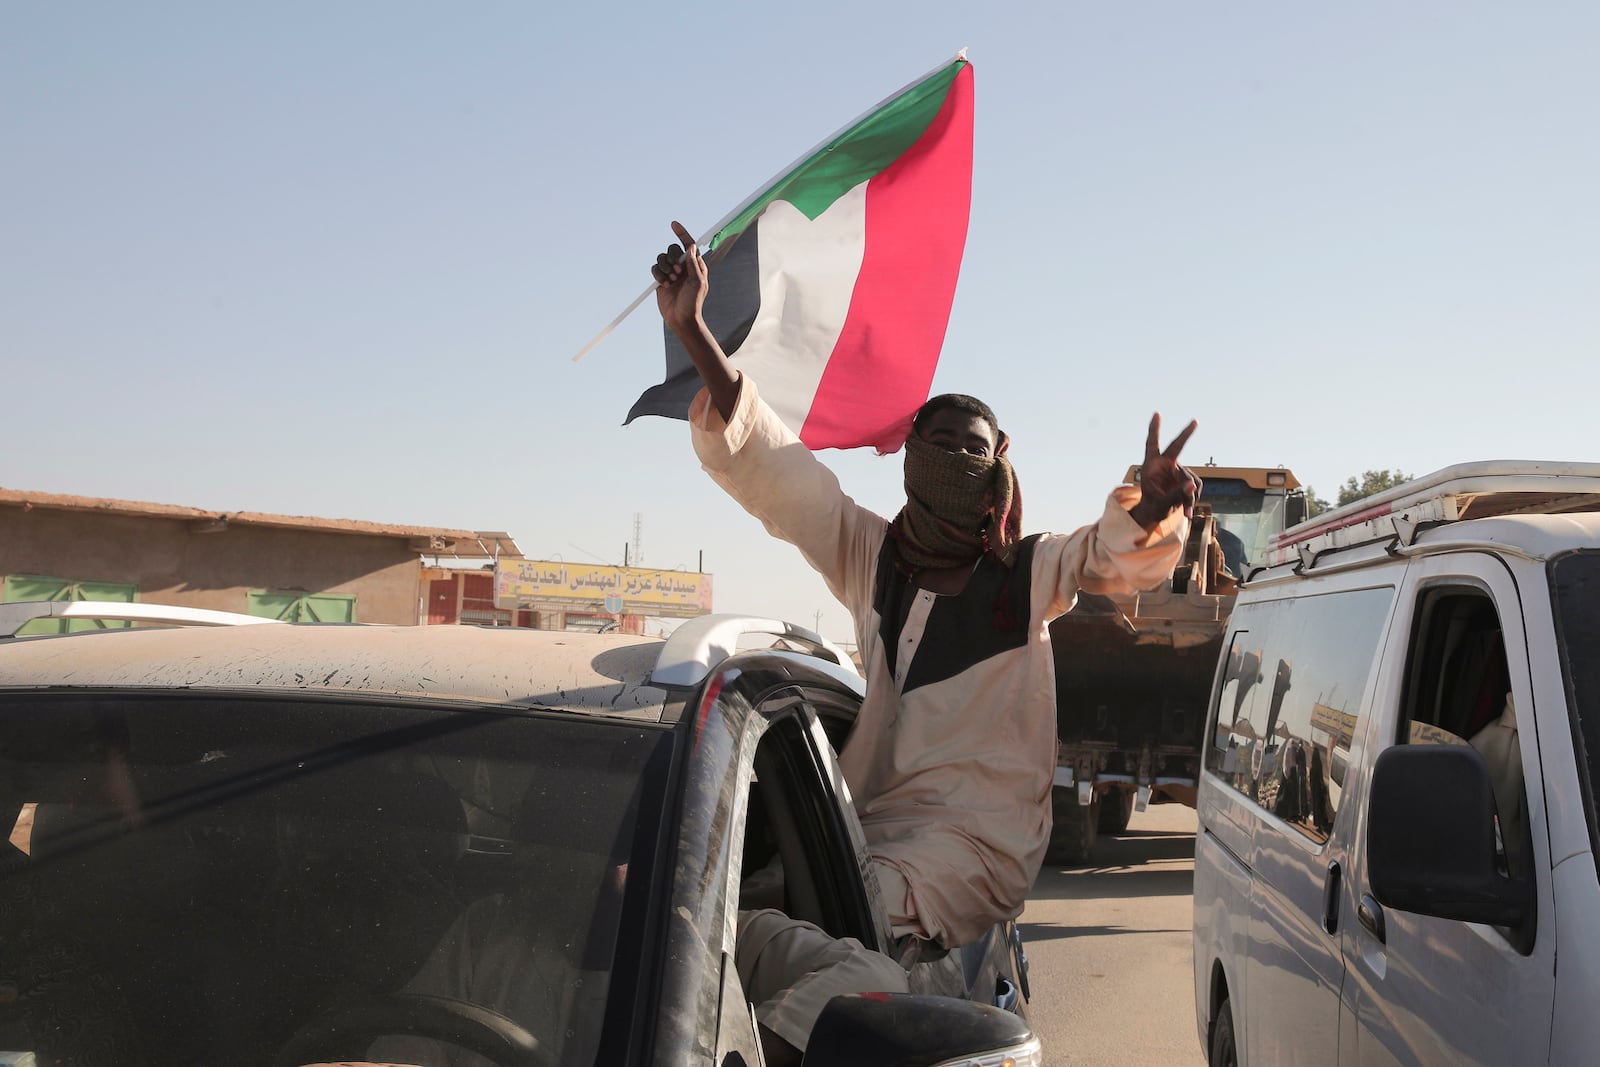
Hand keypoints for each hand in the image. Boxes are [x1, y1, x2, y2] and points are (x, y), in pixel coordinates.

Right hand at [651, 220, 707, 330]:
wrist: (681, 319)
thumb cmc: (693, 302)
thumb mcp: (697, 282)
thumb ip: (693, 264)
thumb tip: (691, 246)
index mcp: (695, 265)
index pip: (688, 244)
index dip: (682, 233)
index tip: (673, 224)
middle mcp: (683, 267)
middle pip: (672, 250)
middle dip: (673, 259)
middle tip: (678, 273)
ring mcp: (671, 273)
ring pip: (662, 258)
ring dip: (665, 268)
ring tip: (671, 281)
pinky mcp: (661, 279)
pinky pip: (655, 268)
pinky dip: (658, 275)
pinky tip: (664, 285)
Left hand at [1128, 413, 1198, 529]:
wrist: (1155, 514)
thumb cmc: (1152, 505)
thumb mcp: (1161, 503)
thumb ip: (1176, 494)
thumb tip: (1192, 486)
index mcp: (1152, 466)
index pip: (1152, 444)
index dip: (1154, 429)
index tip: (1157, 414)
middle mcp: (1165, 464)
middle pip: (1177, 447)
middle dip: (1186, 434)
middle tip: (1194, 421)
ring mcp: (1176, 471)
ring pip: (1190, 479)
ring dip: (1189, 496)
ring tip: (1186, 511)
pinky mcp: (1186, 479)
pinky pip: (1194, 487)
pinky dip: (1192, 500)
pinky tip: (1188, 512)